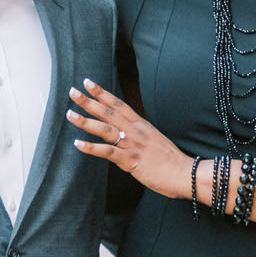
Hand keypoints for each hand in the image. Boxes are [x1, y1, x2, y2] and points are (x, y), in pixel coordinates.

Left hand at [68, 79, 191, 199]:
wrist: (185, 173)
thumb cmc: (172, 161)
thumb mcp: (155, 140)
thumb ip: (140, 135)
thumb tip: (127, 134)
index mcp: (142, 125)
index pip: (119, 104)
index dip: (103, 93)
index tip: (89, 83)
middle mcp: (136, 131)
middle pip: (109, 112)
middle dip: (89, 101)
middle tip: (73, 91)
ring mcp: (133, 145)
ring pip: (105, 129)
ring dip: (86, 121)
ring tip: (70, 114)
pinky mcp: (131, 161)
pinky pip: (108, 152)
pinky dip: (92, 148)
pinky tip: (78, 144)